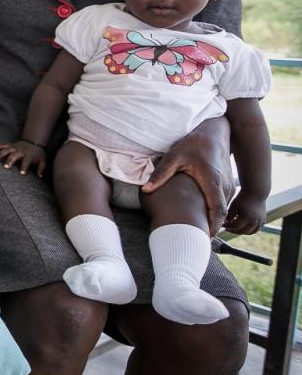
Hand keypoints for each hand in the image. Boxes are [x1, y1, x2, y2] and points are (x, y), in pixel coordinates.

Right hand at [0, 141, 46, 176]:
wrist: (34, 141)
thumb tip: (40, 176)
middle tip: (5, 167)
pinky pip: (2, 146)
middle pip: (14, 156)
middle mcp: (20, 152)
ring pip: (6, 150)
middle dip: (10, 161)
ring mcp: (14, 148)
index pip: (26, 162)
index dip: (24, 167)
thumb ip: (41, 168)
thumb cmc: (37, 154)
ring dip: (0, 155)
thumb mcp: (43, 161)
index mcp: (28, 156)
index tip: (21, 173)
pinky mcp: (10, 146)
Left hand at [143, 119, 233, 236]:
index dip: (212, 226)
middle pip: (222, 213)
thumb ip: (160, 174)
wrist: (213, 133)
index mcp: (212, 181)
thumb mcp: (174, 157)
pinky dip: (216, 212)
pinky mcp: (227, 183)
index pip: (217, 210)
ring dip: (214, 221)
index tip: (203, 238)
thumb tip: (146, 189)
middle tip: (199, 242)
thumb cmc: (193, 144)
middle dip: (212, 228)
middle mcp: (224, 185)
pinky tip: (203, 219)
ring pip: (224, 208)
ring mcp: (228, 184)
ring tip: (199, 234)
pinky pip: (223, 202)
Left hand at [223, 191, 266, 234]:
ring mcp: (260, 221)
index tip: (222, 224)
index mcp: (246, 218)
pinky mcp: (263, 219)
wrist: (256, 191)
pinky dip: (251, 229)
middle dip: (234, 230)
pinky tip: (244, 226)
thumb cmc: (242, 197)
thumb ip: (229, 216)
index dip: (227, 226)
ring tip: (235, 228)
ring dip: (242, 231)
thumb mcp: (233, 206)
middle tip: (227, 228)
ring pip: (251, 232)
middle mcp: (254, 222)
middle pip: (243, 231)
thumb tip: (226, 223)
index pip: (235, 227)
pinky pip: (257, 228)